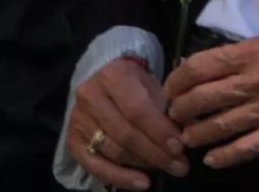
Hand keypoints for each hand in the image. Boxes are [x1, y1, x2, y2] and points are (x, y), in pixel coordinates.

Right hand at [68, 56, 187, 190]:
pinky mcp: (72, 141)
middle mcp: (89, 97)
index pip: (137, 110)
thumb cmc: (137, 83)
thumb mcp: (155, 85)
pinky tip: (142, 183)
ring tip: (168, 168)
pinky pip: (95, 166)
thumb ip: (168, 107)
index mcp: (113, 76)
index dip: (159, 131)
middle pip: (125, 134)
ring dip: (143, 164)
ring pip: (113, 151)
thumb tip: (186, 134)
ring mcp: (77, 120)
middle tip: (180, 165)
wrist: (106, 80)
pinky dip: (119, 177)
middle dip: (155, 152)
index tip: (180, 147)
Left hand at [165, 38, 258, 168]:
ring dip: (196, 135)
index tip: (170, 90)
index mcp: (256, 52)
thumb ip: (237, 57)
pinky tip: (211, 158)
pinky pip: (245, 148)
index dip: (177, 80)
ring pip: (218, 126)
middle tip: (175, 116)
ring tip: (189, 137)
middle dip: (180, 110)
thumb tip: (193, 67)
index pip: (201, 66)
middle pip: (203, 99)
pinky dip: (223, 156)